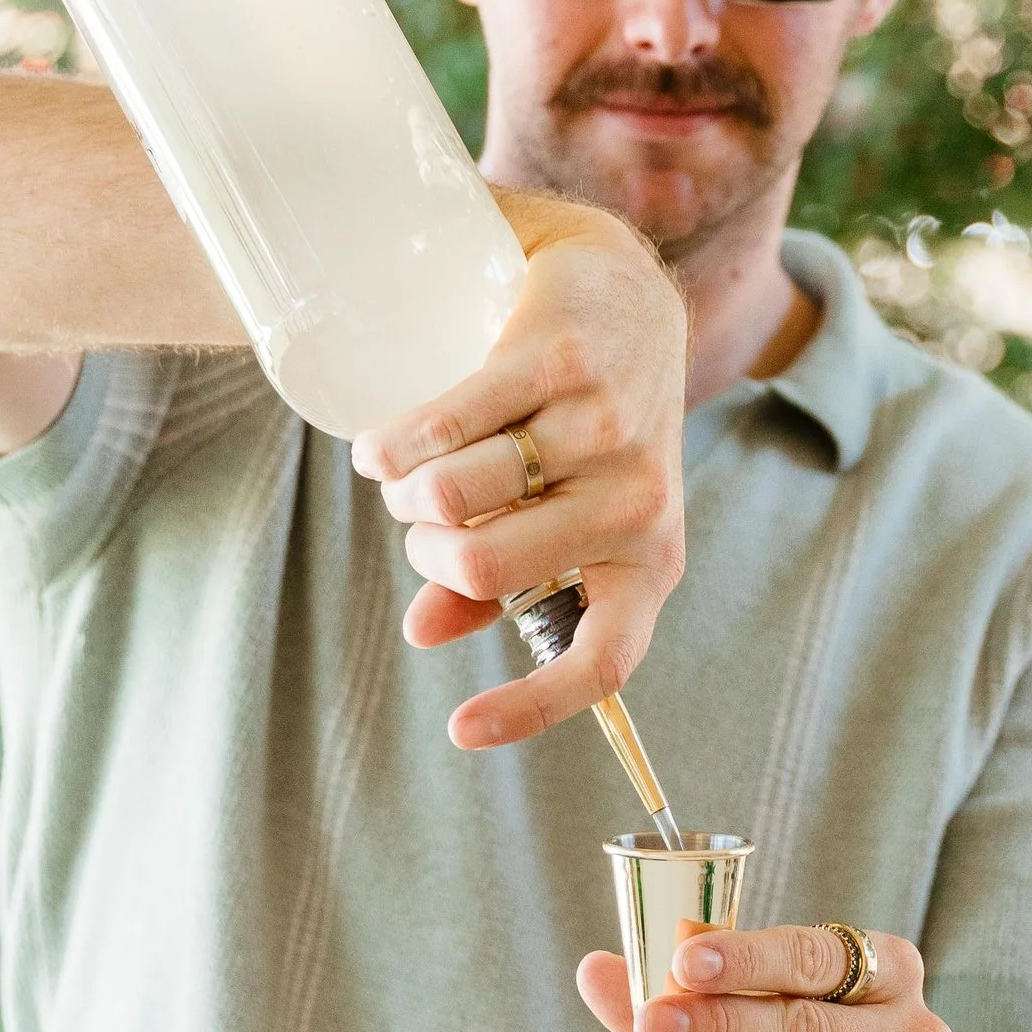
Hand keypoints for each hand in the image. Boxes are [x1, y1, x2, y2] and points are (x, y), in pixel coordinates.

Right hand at [353, 193, 687, 749]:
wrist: (624, 299)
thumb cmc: (585, 433)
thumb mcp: (565, 521)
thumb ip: (496, 586)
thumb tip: (422, 633)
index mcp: (651, 561)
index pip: (605, 658)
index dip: (533, 706)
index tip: (459, 732)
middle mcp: (639, 502)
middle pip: (482, 567)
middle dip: (425, 548)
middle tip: (420, 519)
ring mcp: (606, 429)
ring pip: (451, 497)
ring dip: (404, 492)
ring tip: (404, 472)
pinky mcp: (562, 361)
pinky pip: (445, 426)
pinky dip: (394, 444)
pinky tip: (380, 447)